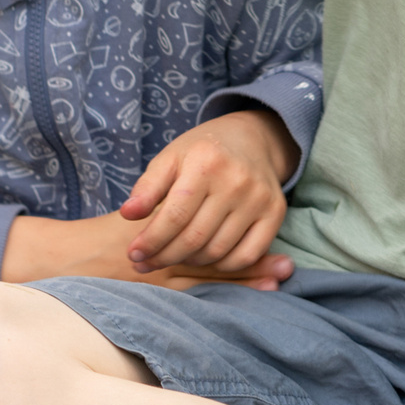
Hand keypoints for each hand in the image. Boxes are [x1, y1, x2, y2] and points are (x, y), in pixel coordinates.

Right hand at [0, 211, 291, 290]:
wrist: (62, 258)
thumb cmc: (102, 237)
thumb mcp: (136, 217)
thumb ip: (164, 213)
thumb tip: (205, 206)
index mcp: (163, 226)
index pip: (209, 233)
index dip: (242, 239)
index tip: (273, 244)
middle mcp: (164, 255)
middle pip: (216, 258)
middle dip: (252, 265)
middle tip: (288, 268)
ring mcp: (156, 277)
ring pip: (205, 280)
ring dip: (241, 283)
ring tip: (276, 284)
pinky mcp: (148, 293)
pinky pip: (185, 298)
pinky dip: (213, 300)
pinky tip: (237, 309)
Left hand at [121, 109, 296, 272]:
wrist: (252, 139)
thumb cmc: (202, 152)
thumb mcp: (170, 158)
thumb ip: (147, 187)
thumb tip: (128, 214)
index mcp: (206, 163)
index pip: (174, 216)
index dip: (150, 241)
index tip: (134, 254)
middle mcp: (237, 181)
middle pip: (194, 238)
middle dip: (163, 256)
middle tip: (145, 263)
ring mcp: (259, 199)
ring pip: (217, 251)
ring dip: (189, 262)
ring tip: (172, 256)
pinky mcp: (276, 213)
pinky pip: (247, 256)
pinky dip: (222, 265)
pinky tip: (203, 258)